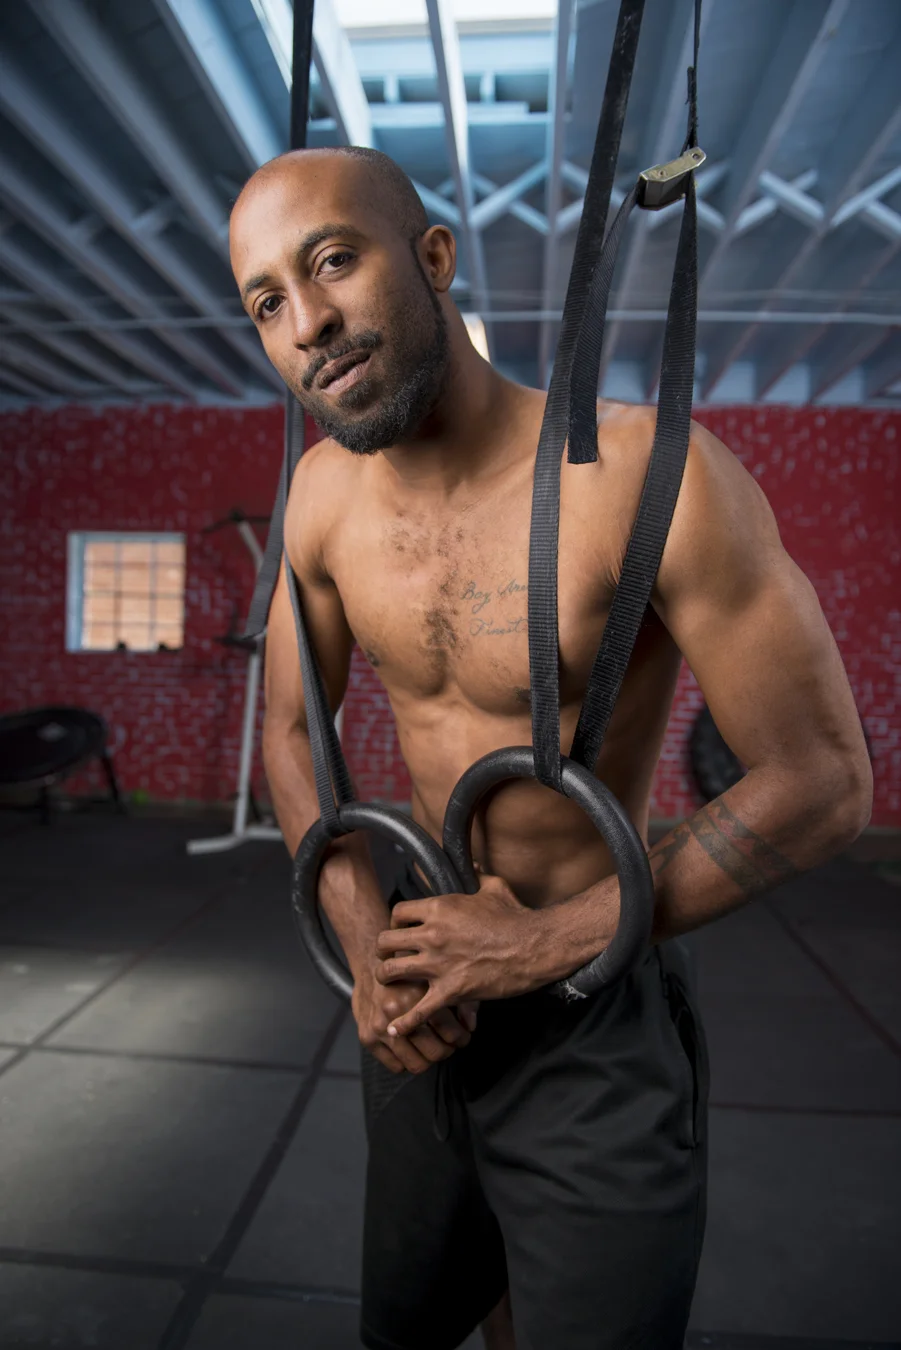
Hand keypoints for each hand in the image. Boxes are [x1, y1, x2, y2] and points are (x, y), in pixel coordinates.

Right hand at [352, 965, 477, 1075]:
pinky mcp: (367, 1036)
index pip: (451, 1033)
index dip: (461, 1039)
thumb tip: (470, 1026)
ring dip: (428, 1059)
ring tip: (431, 1048)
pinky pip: (396, 1066)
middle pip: (435, 1052)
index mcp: (419, 992)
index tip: (461, 1037)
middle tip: (449, 1045)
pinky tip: (411, 1048)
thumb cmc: (407, 969)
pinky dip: (406, 1061)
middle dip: (447, 1051)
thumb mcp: (436, 974)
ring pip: (416, 1064)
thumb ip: (458, 999)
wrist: (369, 964)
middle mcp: (398, 1009)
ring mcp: (381, 1025)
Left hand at [375, 871, 551, 1038]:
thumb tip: (474, 866)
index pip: (398, 913)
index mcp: (439, 908)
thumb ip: (478, 876)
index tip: (400, 930)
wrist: (534, 946)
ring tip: (389, 983)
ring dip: (386, 978)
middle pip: (385, 941)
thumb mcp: (495, 888)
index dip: (395, 922)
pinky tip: (393, 1029)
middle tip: (388, 955)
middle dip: (383, 949)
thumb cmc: (515, 916)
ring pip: (391, 972)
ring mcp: (439, 964)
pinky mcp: (451, 991)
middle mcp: (432, 935)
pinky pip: (419, 1011)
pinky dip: (404, 1022)